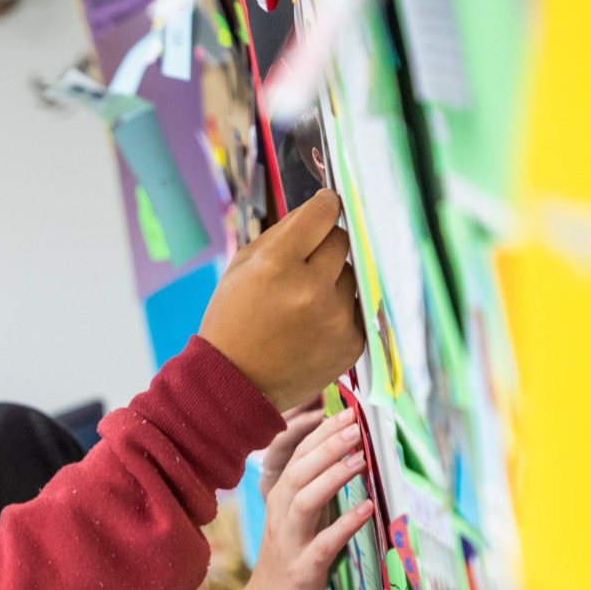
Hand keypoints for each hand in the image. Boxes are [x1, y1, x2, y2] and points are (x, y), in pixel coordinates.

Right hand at [197, 190, 365, 408]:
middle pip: (341, 241)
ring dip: (332, 280)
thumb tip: (322, 208)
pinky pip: (356, 306)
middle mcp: (310, 288)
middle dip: (324, 246)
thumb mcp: (240, 268)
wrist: (237, 384)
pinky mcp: (352, 342)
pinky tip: (313, 325)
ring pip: (351, 273)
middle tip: (303, 266)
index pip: (322, 214)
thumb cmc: (234, 321)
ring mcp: (335, 317)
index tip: (327, 205)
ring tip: (303, 304)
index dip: (325, 205)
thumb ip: (281, 233)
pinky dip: (339, 310)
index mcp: (276, 264)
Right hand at [236, 406, 372, 589]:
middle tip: (357, 426)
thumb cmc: (292, 559)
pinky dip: (346, 523)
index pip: (297, 455)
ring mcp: (290, 541)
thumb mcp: (301, 518)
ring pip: (305, 499)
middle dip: (328, 445)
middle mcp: (280, 514)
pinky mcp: (303, 568)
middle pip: (299, 470)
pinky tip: (367, 508)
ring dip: (334, 477)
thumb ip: (318, 488)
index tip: (347, 411)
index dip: (321, 432)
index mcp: (280, 498)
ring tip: (361, 460)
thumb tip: (347, 455)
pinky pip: (324, 542)